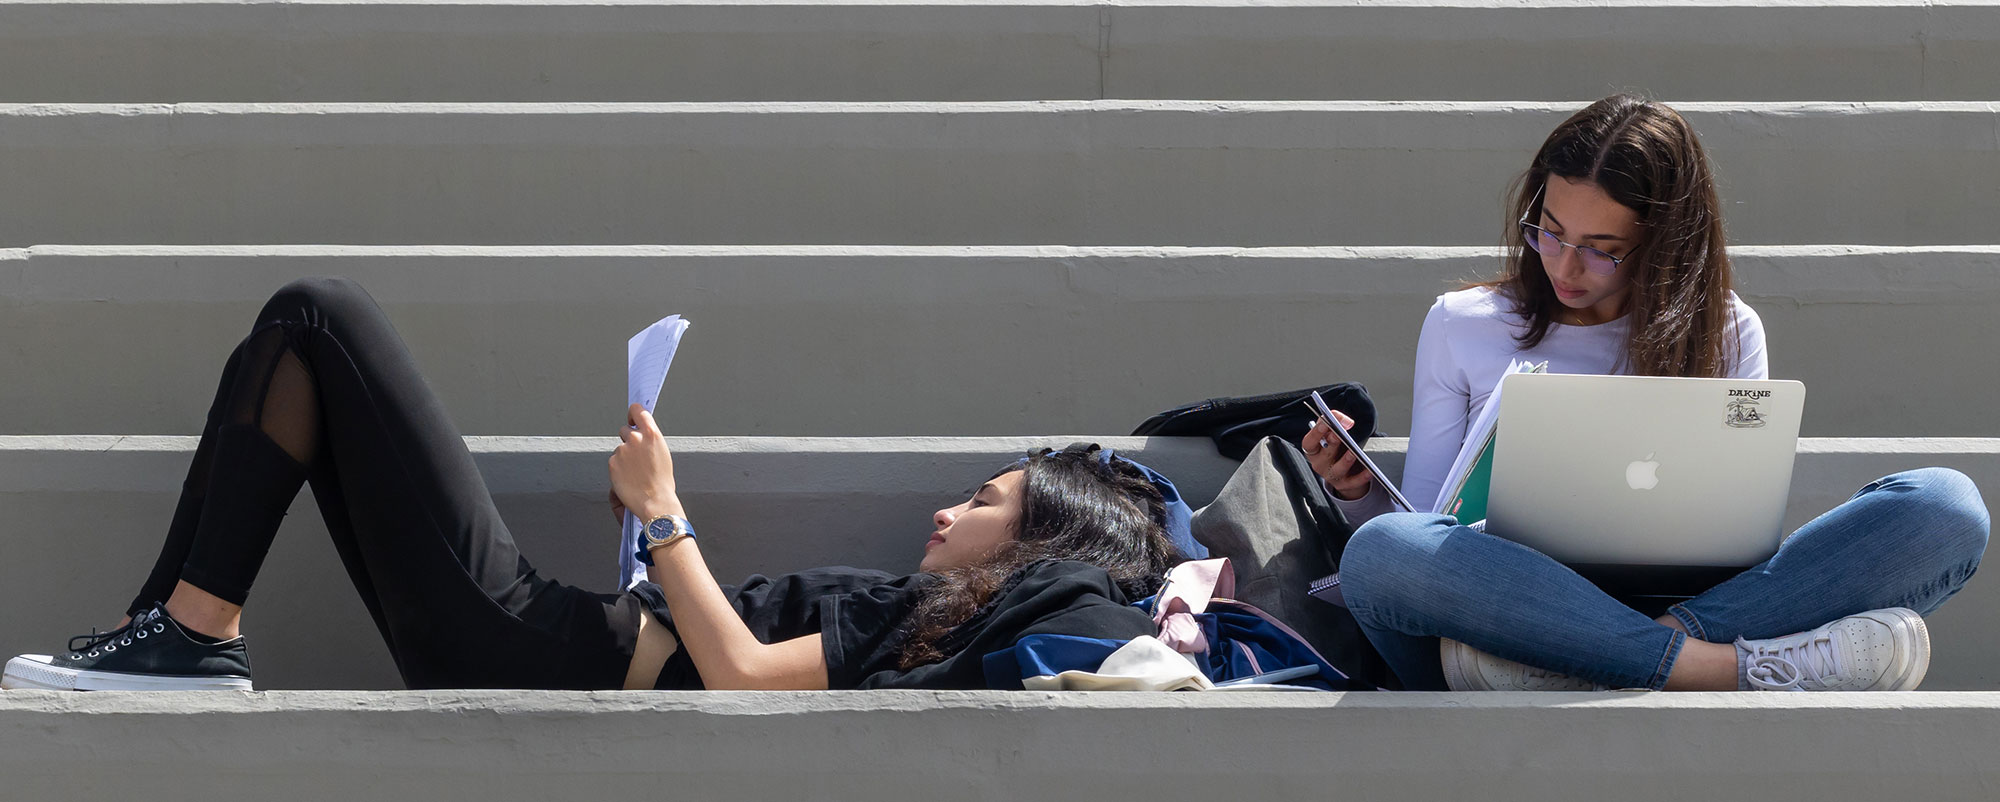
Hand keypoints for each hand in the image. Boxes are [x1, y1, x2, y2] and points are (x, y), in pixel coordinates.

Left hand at [609, 403, 684, 522]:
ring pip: (619, 448)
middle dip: (628, 439)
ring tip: (635, 472)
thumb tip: (643, 434)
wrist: (655, 501)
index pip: (637, 410)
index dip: (633, 413)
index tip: (632, 417)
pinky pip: (614, 461)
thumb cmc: (662, 481)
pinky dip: (618, 468)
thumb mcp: (663, 453)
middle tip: (636, 455)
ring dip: (624, 456)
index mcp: (652, 434)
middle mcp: (636, 439)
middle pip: (625, 430)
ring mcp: (622, 450)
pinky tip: (628, 477)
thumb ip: (651, 439)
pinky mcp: (612, 462)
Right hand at [1301, 411, 1373, 501]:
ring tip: (1353, 452)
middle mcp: (1319, 464)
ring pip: (1338, 469)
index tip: (1324, 423)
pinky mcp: (1344, 485)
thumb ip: (1334, 421)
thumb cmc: (1335, 448)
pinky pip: (1353, 482)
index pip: (1309, 443)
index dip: (1315, 433)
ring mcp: (1331, 476)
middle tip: (1337, 433)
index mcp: (1313, 451)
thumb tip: (1345, 421)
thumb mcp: (1331, 434)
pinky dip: (1362, 476)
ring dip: (1345, 460)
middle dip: (1332, 443)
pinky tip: (1369, 470)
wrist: (1343, 471)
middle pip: (1324, 455)